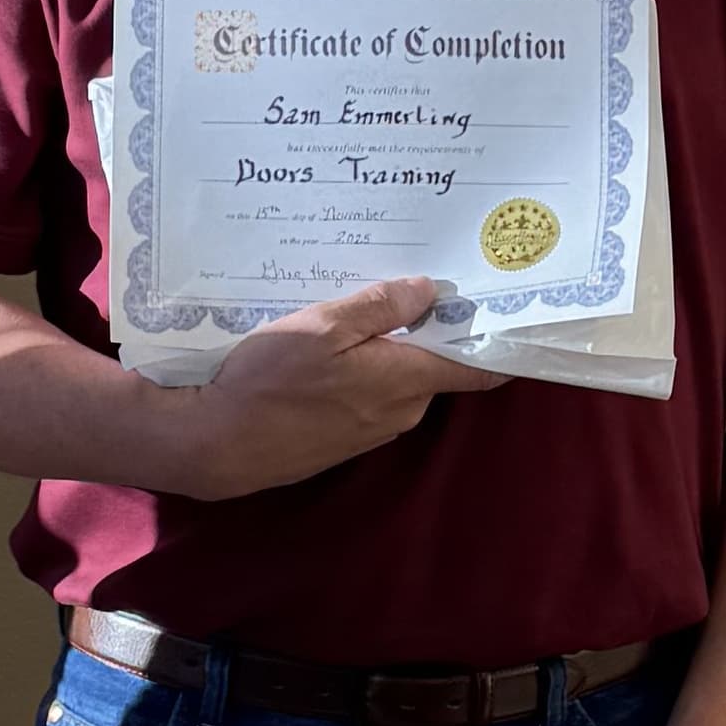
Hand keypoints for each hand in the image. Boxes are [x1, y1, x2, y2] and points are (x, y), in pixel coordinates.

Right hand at [164, 280, 498, 500]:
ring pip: (398, 379)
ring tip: (356, 311)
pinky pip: (370, 396)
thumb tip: (430, 291)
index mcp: (406, 381)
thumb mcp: (321, 326)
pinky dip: (362, 371)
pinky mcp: (345, 440)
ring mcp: (373, 431)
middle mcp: (401, 412)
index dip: (499, 339)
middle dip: (428, 328)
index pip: (478, 369)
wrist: (215, 446)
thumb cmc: (267, 382)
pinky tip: (328, 352)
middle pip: (434, 364)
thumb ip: (380, 307)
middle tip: (408, 280)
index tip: (509, 307)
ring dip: (387, 349)